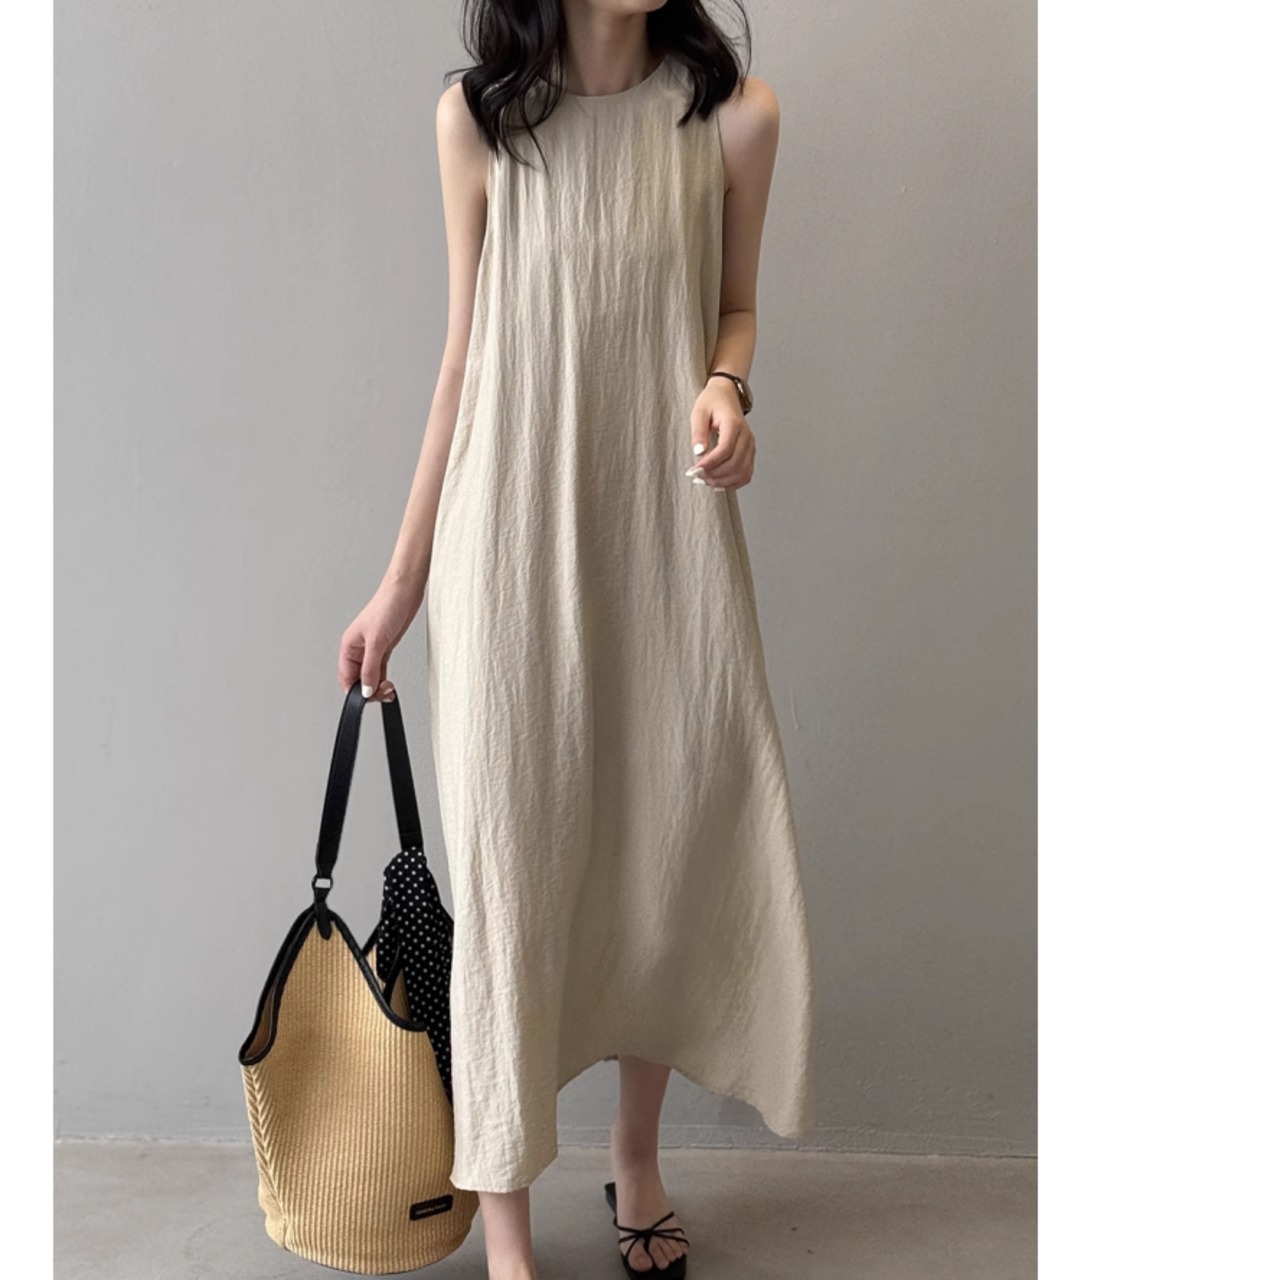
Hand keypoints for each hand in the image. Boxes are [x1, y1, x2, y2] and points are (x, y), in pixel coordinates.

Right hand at [338, 580, 422, 700]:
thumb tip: (365, 689)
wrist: (405, 592)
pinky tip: (389, 684)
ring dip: (378, 686)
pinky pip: (380, 669)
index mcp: (349, 646)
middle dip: (369, 690)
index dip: (355, 691)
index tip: (368, 699)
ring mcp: (372, 649)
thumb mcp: (377, 642)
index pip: (346, 677)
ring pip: (370, 676)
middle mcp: (358, 649)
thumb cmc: (387, 606)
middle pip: (358, 679)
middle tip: (383, 694)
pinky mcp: (384, 647)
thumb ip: (370, 669)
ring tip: (389, 690)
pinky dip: (384, 679)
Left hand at [686, 379, 755, 489]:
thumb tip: (699, 452)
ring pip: (742, 472)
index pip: (725, 449)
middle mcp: (746, 436)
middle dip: (714, 474)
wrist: (726, 395)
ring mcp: (750, 445)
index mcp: (734, 424)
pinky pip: (745, 474)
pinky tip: (718, 483)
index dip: (710, 463)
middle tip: (697, 477)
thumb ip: (698, 432)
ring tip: (705, 481)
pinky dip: (732, 483)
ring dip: (723, 482)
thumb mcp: (699, 412)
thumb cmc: (712, 402)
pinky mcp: (750, 453)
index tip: (695, 470)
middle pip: (734, 464)